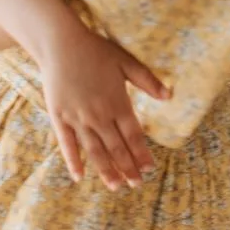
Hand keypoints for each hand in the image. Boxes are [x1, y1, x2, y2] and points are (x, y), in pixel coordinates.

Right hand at [39, 21, 170, 191]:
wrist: (62, 43)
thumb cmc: (95, 50)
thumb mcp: (125, 62)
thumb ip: (147, 80)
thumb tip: (169, 96)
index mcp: (117, 102)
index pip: (134, 135)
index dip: (142, 154)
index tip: (149, 169)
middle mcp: (99, 115)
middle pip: (116, 147)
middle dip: (128, 168)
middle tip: (136, 184)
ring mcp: (78, 118)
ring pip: (95, 150)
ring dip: (106, 170)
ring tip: (115, 186)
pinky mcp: (60, 117)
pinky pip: (67, 144)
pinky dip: (73, 161)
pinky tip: (79, 176)